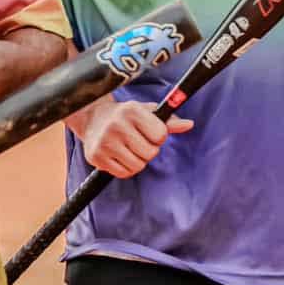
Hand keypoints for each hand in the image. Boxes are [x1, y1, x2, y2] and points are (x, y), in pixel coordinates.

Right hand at [74, 99, 193, 177]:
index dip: (159, 137)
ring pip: (138, 166)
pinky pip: (123, 173)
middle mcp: (116, 125)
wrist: (93, 119)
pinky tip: (120, 156)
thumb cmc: (126, 116)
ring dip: (138, 161)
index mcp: (132, 111)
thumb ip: (169, 120)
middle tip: (138, 142)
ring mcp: (105, 142)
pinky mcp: (96, 157)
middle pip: (150, 153)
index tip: (150, 132)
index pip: (160, 135)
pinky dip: (126, 169)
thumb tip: (189, 124)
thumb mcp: (147, 112)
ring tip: (129, 149)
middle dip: (148, 150)